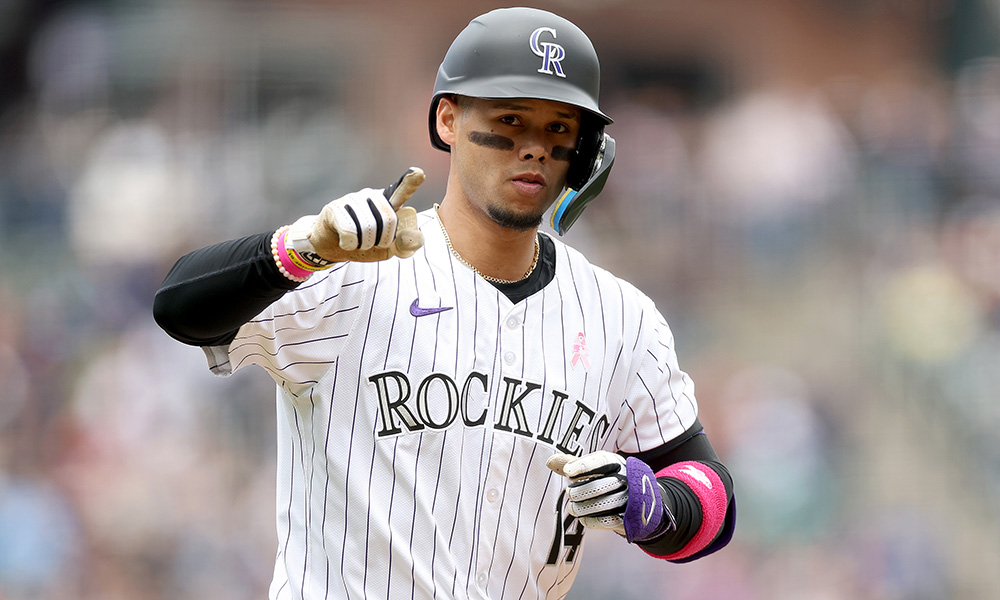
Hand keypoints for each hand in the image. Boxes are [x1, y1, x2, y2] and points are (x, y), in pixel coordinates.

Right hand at [288, 168, 424, 263]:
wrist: (331, 248)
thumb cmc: (363, 244)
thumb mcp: (388, 249)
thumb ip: (406, 245)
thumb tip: (418, 237)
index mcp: (387, 203)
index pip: (401, 191)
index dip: (410, 182)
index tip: (419, 172)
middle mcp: (371, 196)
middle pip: (389, 220)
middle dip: (382, 240)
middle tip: (371, 243)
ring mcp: (352, 199)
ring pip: (368, 227)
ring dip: (364, 244)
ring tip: (357, 241)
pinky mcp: (335, 208)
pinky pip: (350, 231)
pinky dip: (349, 244)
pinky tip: (344, 241)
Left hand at [547, 451, 673, 542]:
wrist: (642, 502)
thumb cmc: (610, 480)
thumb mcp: (596, 468)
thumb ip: (573, 464)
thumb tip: (549, 461)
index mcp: (617, 463)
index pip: (601, 461)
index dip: (583, 466)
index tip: (567, 472)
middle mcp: (626, 479)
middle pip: (597, 486)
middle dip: (578, 492)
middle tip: (570, 493)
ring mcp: (628, 499)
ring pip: (599, 504)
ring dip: (580, 508)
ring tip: (573, 508)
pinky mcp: (628, 518)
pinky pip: (604, 521)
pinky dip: (589, 520)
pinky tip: (583, 517)